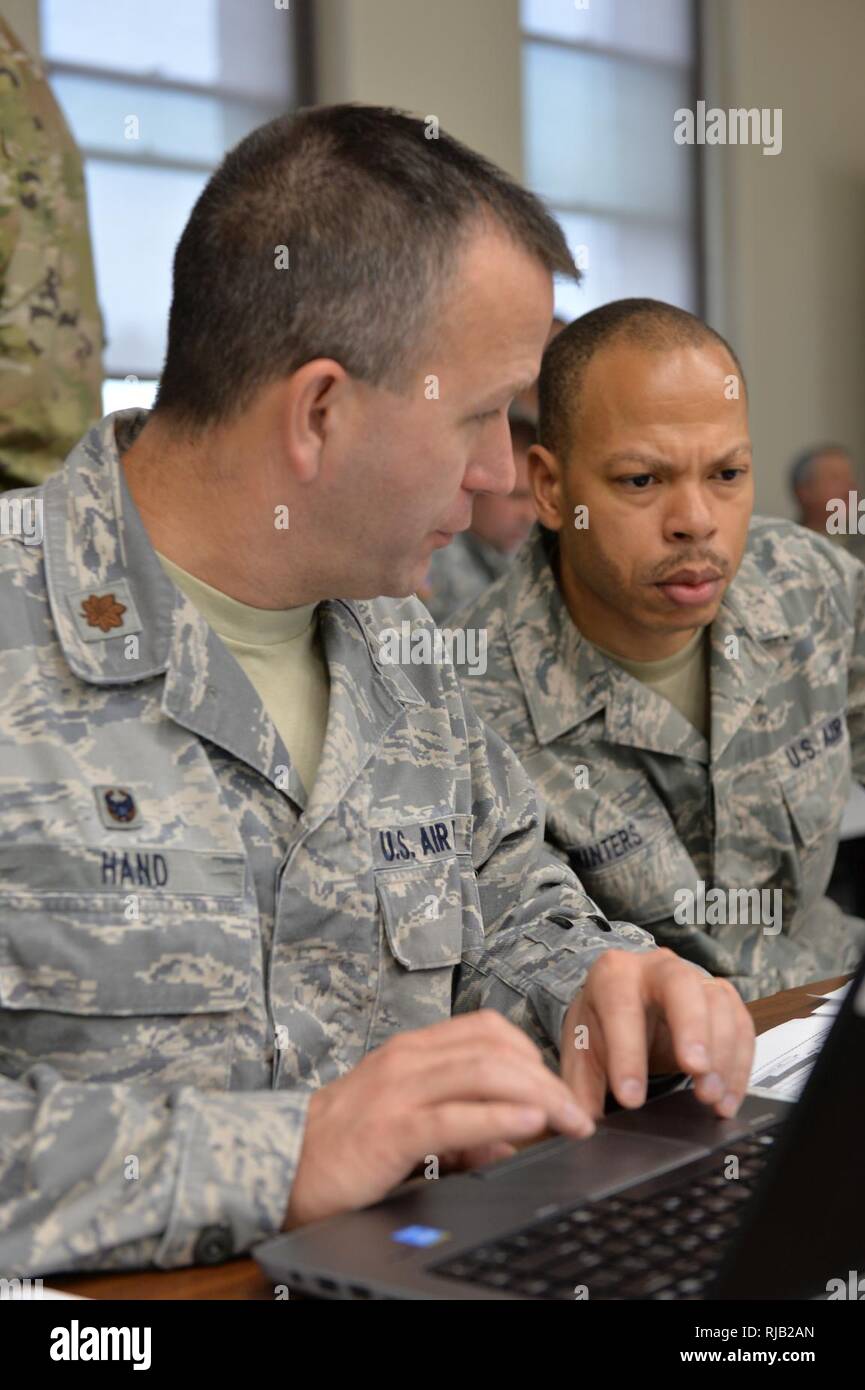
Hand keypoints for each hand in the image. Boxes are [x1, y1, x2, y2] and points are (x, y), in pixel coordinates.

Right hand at [284, 1010, 594, 1228]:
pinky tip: (529, 1125)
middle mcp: (408, 1060)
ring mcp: (398, 1090)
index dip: (533, 1055)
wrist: (279, 1165)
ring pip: (484, 1072)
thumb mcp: (409, 1125)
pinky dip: (499, 1117)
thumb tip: (511, 1138)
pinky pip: (454, 1116)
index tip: (560, 1090)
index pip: (487, 1030)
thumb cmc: (343, 1146)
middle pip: (496, 1047)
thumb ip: (460, 1126)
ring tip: (569, 1121)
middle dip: (548, 1078)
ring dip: (538, 1094)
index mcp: (413, 1051)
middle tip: (579, 1114)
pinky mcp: (391, 1129)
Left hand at [559, 948, 754, 1121]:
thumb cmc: (603, 1027)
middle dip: (691, 1028)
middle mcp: (657, 967)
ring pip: (718, 1004)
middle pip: (680, 985)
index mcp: (613, 975)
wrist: (625, 1006)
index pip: (621, 1008)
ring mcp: (695, 979)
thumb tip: (579, 1127)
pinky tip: (727, 1099)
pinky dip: (739, 1065)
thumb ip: (579, 1089)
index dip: (627, 1054)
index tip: (631, 1099)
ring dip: (721, 1054)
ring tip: (711, 1099)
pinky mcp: (723, 999)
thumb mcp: (582, 1053)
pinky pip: (741, 1026)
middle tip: (694, 1071)